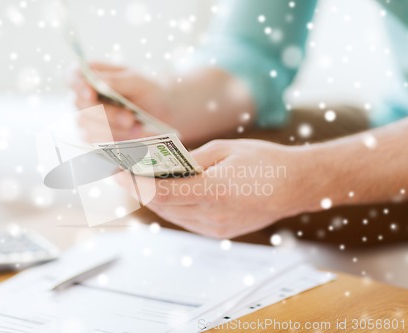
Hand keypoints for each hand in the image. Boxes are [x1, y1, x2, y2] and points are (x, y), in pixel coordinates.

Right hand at [72, 62, 170, 141]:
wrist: (163, 113)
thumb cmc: (149, 91)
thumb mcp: (138, 82)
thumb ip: (117, 81)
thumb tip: (96, 82)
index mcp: (94, 74)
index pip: (73, 76)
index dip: (77, 86)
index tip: (90, 94)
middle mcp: (86, 96)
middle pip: (80, 105)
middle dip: (106, 114)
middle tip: (130, 119)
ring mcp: (89, 118)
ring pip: (87, 127)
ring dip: (112, 130)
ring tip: (138, 129)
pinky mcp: (95, 136)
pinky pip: (94, 142)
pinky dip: (113, 141)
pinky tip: (131, 139)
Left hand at [118, 139, 308, 238]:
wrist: (298, 185)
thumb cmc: (266, 161)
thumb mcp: (224, 149)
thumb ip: (190, 160)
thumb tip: (163, 165)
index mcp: (214, 192)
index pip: (161, 192)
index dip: (134, 183)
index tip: (116, 171)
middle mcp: (213, 216)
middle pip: (161, 206)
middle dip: (137, 190)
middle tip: (121, 173)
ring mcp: (216, 228)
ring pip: (171, 215)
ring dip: (152, 199)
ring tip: (137, 181)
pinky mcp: (220, 232)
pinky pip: (185, 220)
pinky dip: (170, 206)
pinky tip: (164, 191)